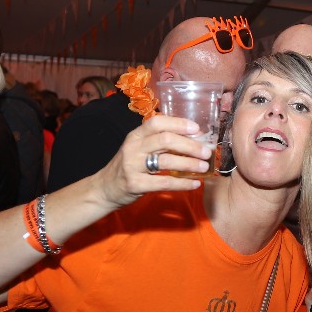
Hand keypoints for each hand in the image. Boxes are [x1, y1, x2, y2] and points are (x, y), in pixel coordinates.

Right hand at [94, 114, 210, 209]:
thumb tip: (193, 138)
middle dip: (190, 145)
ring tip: (204, 166)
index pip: (157, 122)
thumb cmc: (129, 166)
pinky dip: (182, 183)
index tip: (197, 129)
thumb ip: (159, 142)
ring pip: (166, 160)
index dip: (178, 123)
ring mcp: (132, 166)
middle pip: (165, 140)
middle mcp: (133, 148)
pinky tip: (195, 183)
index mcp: (135, 135)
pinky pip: (163, 183)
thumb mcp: (138, 148)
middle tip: (206, 151)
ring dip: (189, 163)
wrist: (105, 188)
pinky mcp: (135, 184)